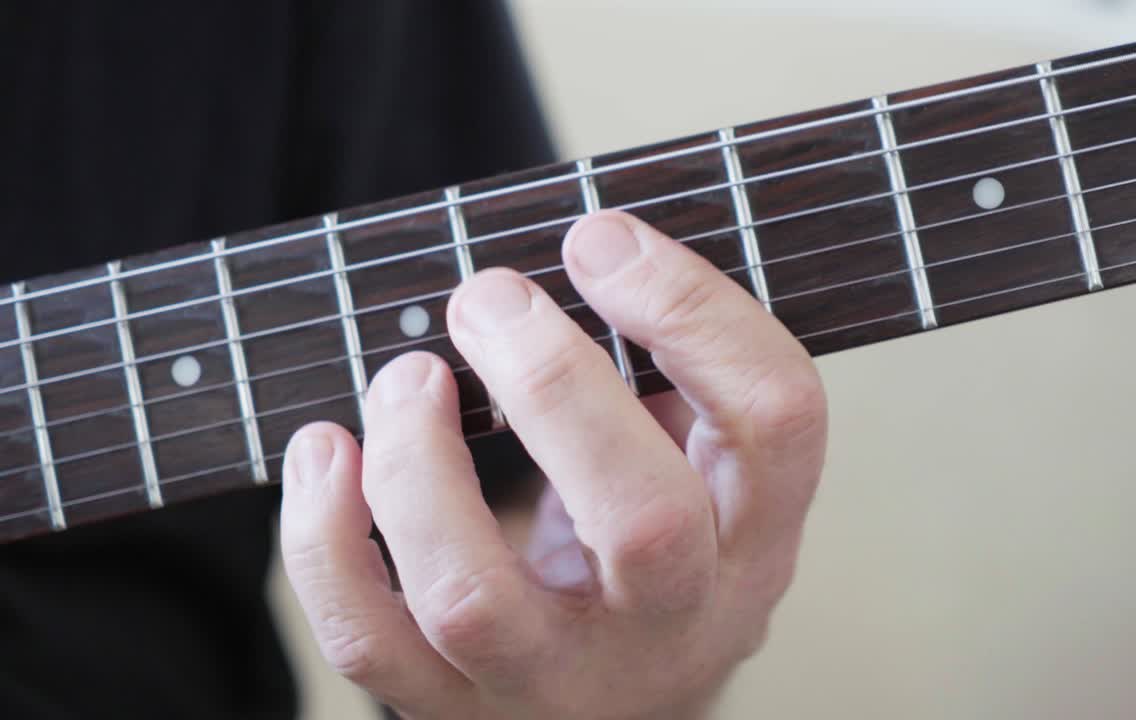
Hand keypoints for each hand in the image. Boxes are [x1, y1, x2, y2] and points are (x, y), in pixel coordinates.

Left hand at [280, 211, 827, 718]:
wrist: (626, 699)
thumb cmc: (656, 547)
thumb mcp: (700, 464)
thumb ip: (666, 374)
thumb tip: (584, 254)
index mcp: (755, 539)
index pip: (774, 422)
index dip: (692, 311)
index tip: (600, 241)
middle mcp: (675, 623)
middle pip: (643, 521)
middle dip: (551, 383)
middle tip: (487, 298)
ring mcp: (560, 679)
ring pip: (473, 597)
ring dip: (418, 466)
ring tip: (405, 379)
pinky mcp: (457, 709)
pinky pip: (370, 642)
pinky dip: (324, 540)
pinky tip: (329, 454)